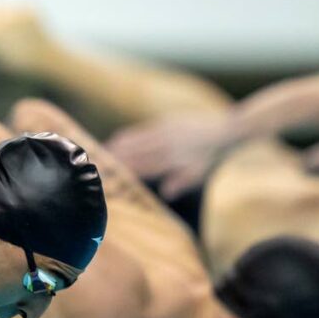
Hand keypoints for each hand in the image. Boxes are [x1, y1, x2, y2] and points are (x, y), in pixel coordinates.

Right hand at [107, 114, 234, 199]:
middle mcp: (162, 144)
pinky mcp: (162, 123)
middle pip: (130, 153)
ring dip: (114, 148)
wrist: (224, 129)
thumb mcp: (199, 173)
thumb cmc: (211, 156)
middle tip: (94, 168)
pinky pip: (138, 131)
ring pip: (131, 140)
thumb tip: (165, 194)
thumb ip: (180, 182)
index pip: (140, 167)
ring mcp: (160, 131)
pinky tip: (116, 143)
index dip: (122, 173)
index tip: (107, 178)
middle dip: (112, 161)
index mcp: (170, 158)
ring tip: (99, 156)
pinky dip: (124, 138)